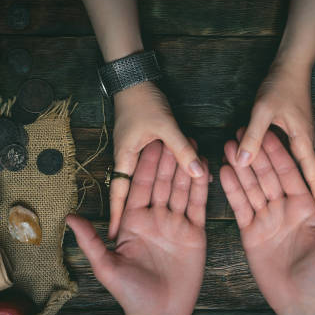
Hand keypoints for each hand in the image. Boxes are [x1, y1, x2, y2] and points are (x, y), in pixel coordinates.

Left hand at [67, 140, 208, 314]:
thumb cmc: (130, 294)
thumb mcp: (107, 267)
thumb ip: (91, 241)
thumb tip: (70, 218)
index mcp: (134, 222)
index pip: (140, 187)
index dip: (146, 165)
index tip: (151, 142)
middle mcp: (155, 219)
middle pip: (163, 183)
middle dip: (169, 159)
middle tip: (176, 133)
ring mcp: (176, 224)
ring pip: (182, 190)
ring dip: (187, 168)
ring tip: (195, 144)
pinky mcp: (195, 233)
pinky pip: (199, 206)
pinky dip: (203, 188)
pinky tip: (207, 170)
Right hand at [109, 82, 203, 238]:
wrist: (136, 77)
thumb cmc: (143, 100)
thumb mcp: (165, 126)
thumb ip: (182, 150)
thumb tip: (199, 173)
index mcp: (125, 159)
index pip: (119, 195)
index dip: (117, 217)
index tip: (115, 237)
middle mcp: (130, 160)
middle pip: (136, 193)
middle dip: (140, 214)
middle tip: (147, 235)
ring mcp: (139, 155)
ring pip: (154, 181)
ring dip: (165, 193)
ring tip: (172, 217)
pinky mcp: (150, 148)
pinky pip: (164, 168)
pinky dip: (177, 174)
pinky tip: (191, 181)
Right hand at [220, 130, 314, 314]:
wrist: (299, 302)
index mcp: (306, 206)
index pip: (290, 173)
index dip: (279, 153)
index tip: (268, 132)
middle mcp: (285, 207)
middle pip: (268, 175)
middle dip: (256, 153)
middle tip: (243, 130)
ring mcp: (267, 218)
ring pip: (251, 187)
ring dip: (241, 166)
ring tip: (230, 146)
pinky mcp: (251, 231)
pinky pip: (240, 206)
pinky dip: (232, 189)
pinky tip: (223, 171)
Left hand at [237, 61, 314, 218]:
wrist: (291, 65)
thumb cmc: (280, 85)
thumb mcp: (263, 110)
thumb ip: (253, 136)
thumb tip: (242, 161)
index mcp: (303, 141)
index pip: (312, 176)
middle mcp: (305, 143)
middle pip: (302, 175)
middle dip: (300, 196)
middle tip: (294, 219)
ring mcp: (300, 139)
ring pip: (290, 166)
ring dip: (282, 181)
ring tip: (277, 202)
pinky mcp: (292, 134)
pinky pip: (282, 156)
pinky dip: (272, 165)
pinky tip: (261, 174)